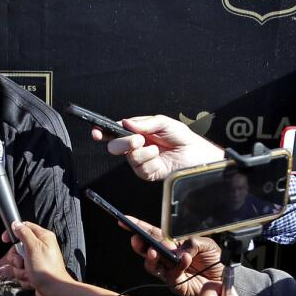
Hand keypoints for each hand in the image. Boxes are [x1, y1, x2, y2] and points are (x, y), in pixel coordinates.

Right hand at [10, 221, 74, 295]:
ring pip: (17, 262)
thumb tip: (16, 224)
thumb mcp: (34, 247)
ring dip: (20, 270)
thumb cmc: (47, 270)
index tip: (5, 239)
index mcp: (42, 237)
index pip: (24, 228)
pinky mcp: (33, 271)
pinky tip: (31, 280)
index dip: (13, 233)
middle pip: (17, 248)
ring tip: (29, 274)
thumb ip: (24, 234)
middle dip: (16, 258)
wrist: (54, 291)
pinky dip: (24, 277)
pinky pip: (20, 272)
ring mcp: (35, 260)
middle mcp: (39, 247)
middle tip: (21, 263)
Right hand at [97, 115, 223, 181]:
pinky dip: (148, 161)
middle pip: (116, 146)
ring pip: (128, 158)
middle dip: (123, 143)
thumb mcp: (165, 123)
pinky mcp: (147, 173)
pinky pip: (139, 168)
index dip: (104, 132)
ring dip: (142, 152)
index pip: (116, 132)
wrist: (198, 156)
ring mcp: (141, 161)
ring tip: (155, 148)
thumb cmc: (184, 138)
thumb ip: (145, 122)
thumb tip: (127, 122)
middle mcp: (137, 146)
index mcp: (138, 132)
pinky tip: (158, 158)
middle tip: (137, 140)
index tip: (97, 132)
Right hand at [120, 216, 222, 295]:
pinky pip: (171, 274)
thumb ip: (194, 242)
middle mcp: (167, 257)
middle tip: (136, 239)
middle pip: (146, 249)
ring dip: (151, 256)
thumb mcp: (207, 244)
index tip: (125, 221)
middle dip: (139, 244)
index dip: (138, 227)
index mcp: (172, 244)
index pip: (153, 234)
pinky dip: (177, 265)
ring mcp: (169, 271)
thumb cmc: (216, 261)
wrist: (225, 280)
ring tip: (154, 251)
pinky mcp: (175, 284)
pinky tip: (184, 258)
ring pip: (152, 264)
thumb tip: (181, 248)